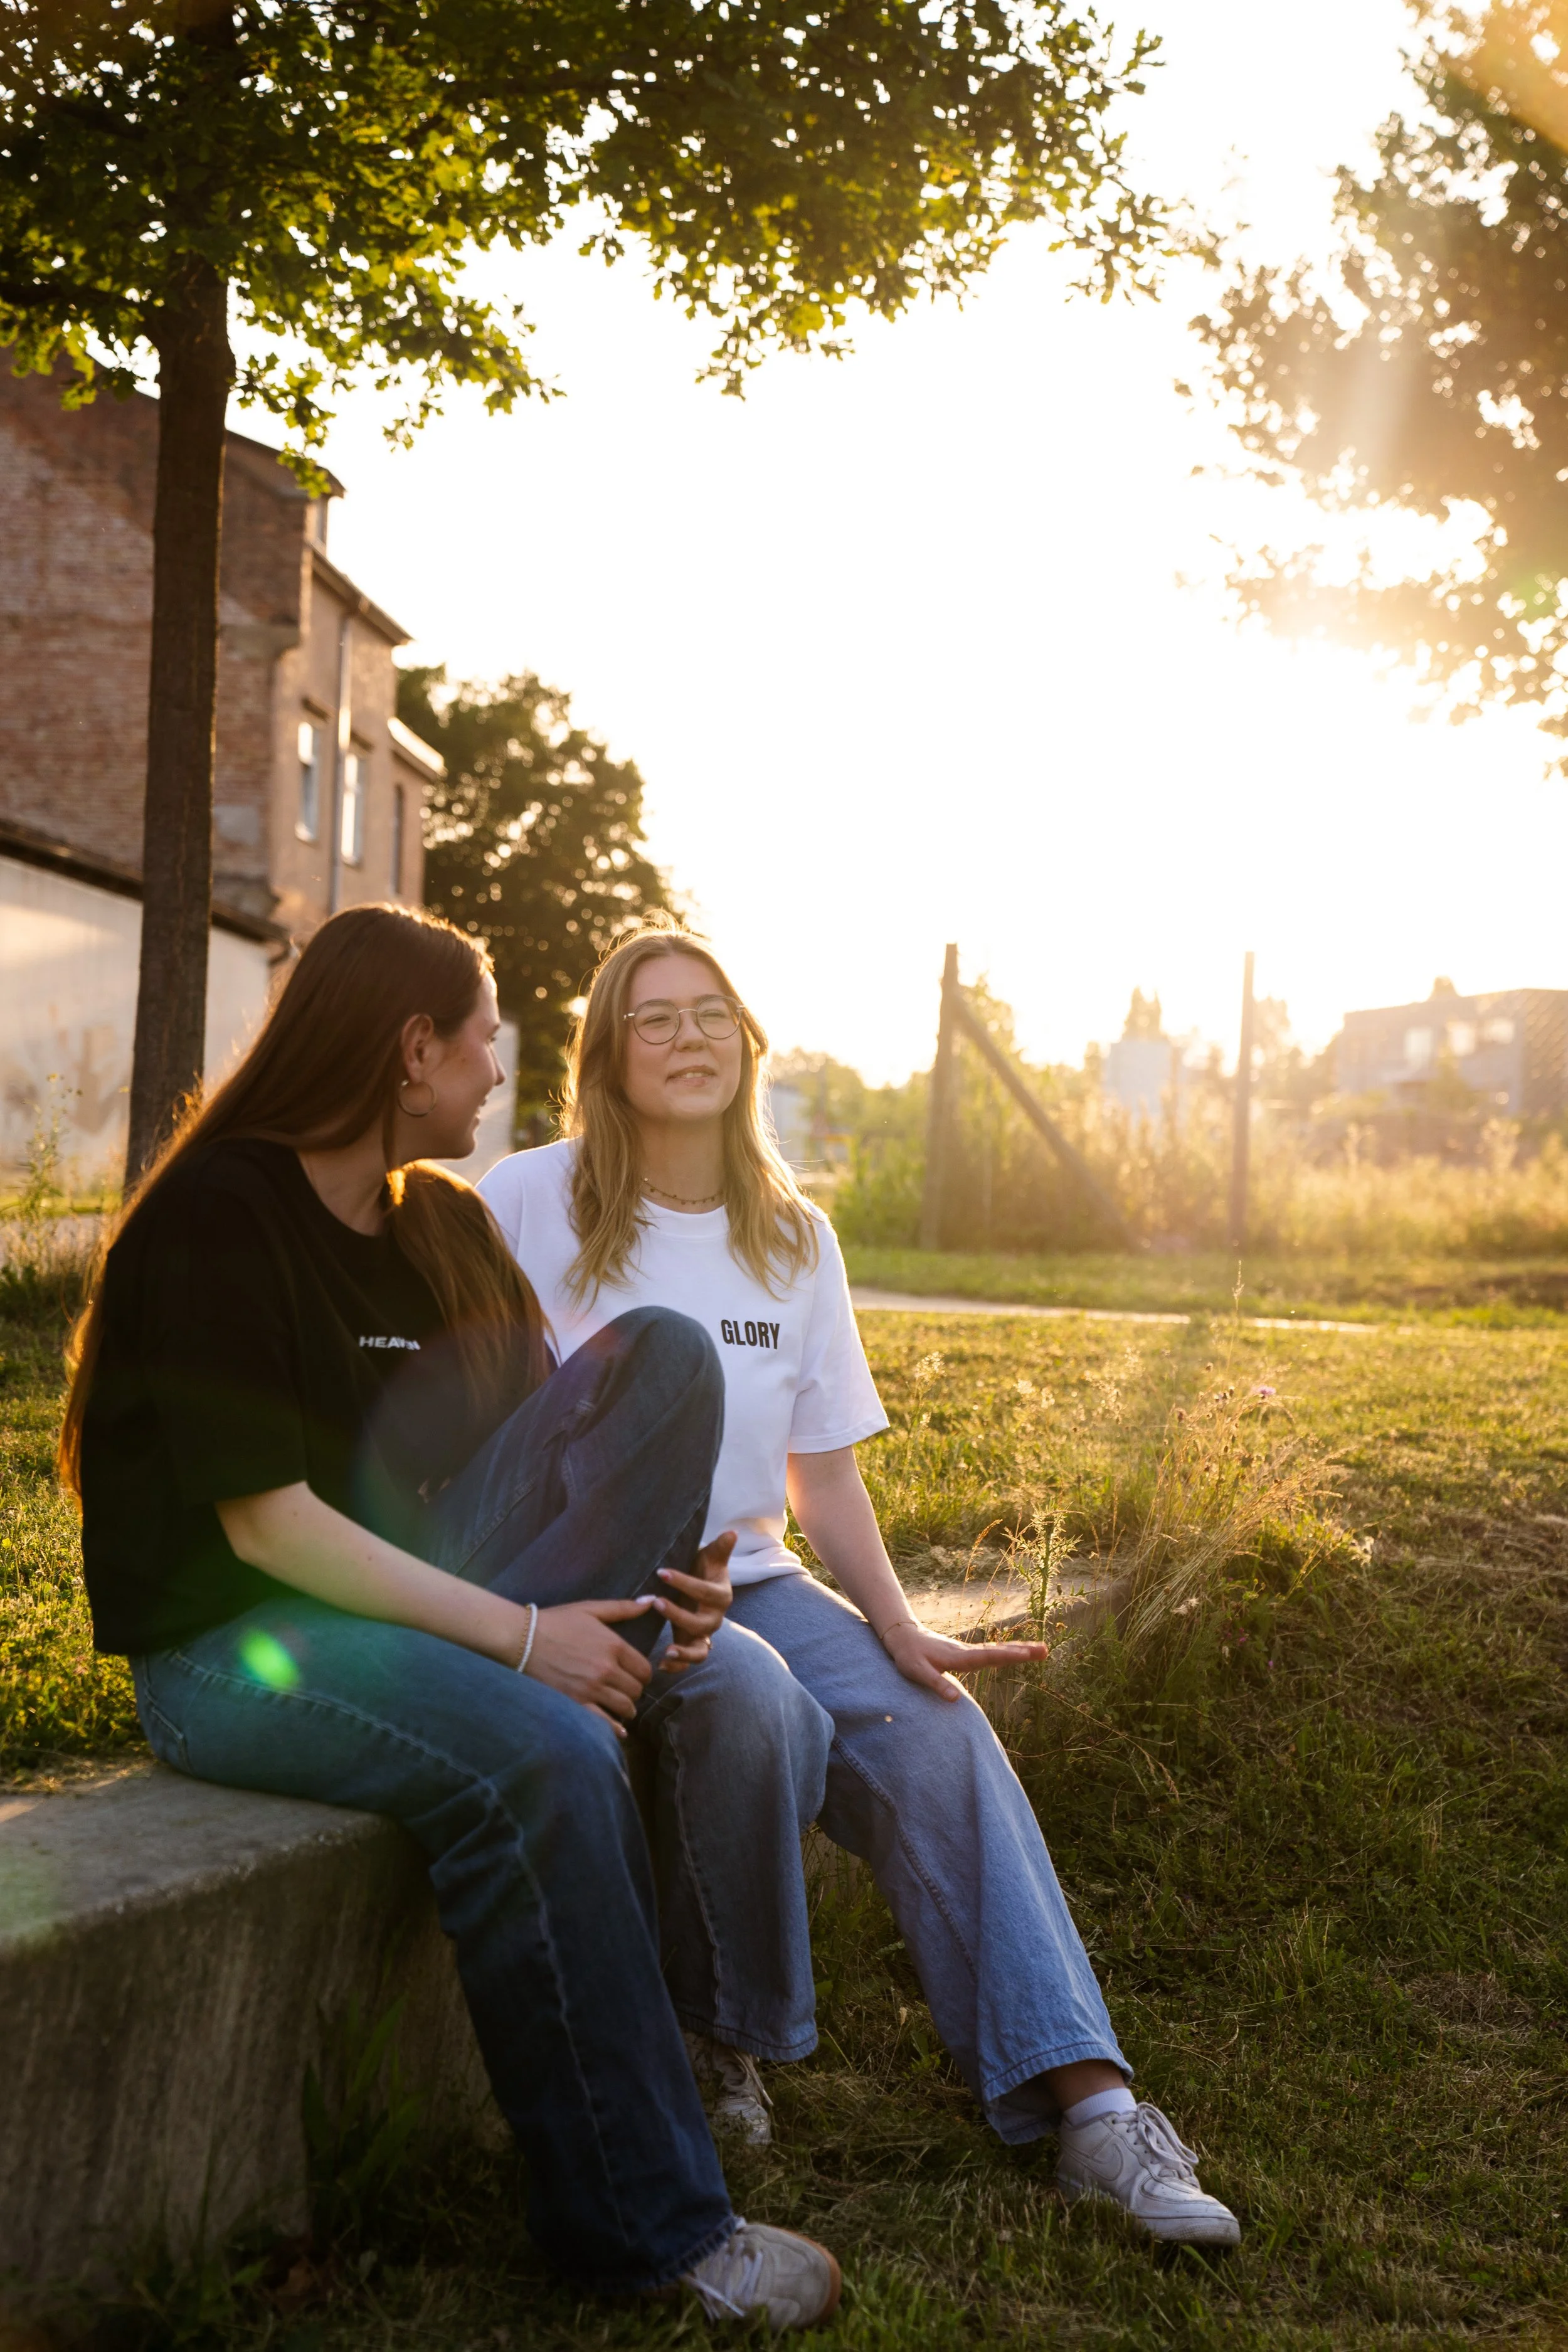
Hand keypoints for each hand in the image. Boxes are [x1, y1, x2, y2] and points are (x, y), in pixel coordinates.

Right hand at [524, 1599, 656, 1732]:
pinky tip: (619, 1730)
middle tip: (626, 1689)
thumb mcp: (590, 1609)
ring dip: (626, 1708)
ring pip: (625, 1707)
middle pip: (636, 1690)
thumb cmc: (557, 1622)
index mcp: (613, 1646)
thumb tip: (651, 1601)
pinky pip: (604, 1723)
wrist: (523, 1639)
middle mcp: (606, 1670)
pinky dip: (614, 1728)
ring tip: (621, 1706)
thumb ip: (623, 1608)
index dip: (643, 1674)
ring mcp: (591, 1689)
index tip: (636, 1675)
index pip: (644, 1670)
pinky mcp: (575, 1704)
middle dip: (634, 1690)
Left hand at [654, 1529, 735, 1671]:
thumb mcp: (711, 1558)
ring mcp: (703, 1635)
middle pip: (702, 1624)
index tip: (661, 1572)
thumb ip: (720, 1548)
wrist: (700, 1588)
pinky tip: (661, 1664)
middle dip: (679, 1616)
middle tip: (656, 1602)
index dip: (684, 1582)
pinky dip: (677, 1666)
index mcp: (721, 1596)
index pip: (704, 1591)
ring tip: (667, 1651)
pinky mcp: (692, 1645)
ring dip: (684, 1653)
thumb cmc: (704, 1570)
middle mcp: (715, 1618)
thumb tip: (732, 1532)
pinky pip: (688, 1662)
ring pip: (700, 1652)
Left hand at [879, 1618, 1048, 1702]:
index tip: (1029, 1654)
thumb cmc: (908, 1656)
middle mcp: (966, 1652)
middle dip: (1022, 1651)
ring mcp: (967, 1651)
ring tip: (1040, 1650)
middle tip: (1046, 1650)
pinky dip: (1006, 1652)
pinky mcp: (965, 1653)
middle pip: (998, 1651)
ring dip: (1018, 1650)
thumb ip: (936, 1685)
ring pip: (996, 1650)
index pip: (988, 1657)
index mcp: (958, 1657)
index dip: (1009, 1656)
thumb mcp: (917, 1673)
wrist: (903, 1636)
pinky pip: (990, 1652)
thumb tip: (956, 1699)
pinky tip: (1016, 1652)